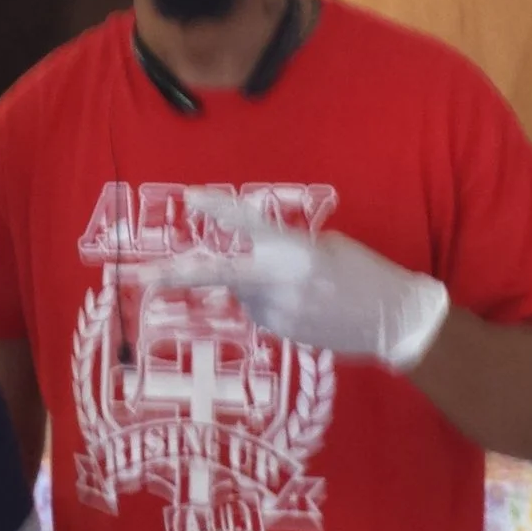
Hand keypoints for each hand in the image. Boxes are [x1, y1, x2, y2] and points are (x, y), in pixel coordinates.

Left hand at [149, 188, 450, 369]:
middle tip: (138, 276)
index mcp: (294, 252)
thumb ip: (285, 248)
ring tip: (303, 285)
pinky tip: (306, 303)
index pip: (248, 225)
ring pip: (244, 291)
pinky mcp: (279, 333)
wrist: (393, 320)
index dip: (218, 209)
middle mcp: (278, 285)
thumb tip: (255, 255)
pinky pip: (260, 309)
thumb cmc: (365, 273)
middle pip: (219, 275)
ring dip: (256, 282)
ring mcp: (277, 313)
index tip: (191, 197)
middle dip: (175, 275)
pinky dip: (272, 301)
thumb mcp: (326, 246)